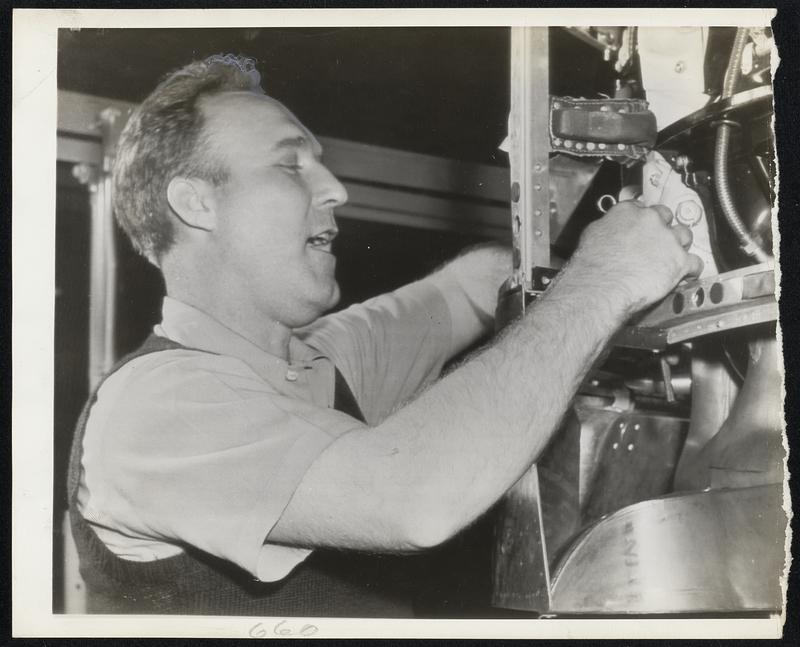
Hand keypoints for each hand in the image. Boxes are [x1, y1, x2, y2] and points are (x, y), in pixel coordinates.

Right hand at [568, 200, 702, 314]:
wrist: (601, 286)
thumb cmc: (592, 266)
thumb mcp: (592, 235)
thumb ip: (609, 227)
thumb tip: (611, 229)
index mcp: (627, 212)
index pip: (641, 207)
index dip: (642, 220)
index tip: (641, 227)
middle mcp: (650, 220)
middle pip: (666, 217)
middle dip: (662, 229)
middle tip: (656, 242)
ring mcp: (667, 240)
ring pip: (685, 235)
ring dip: (679, 245)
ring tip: (673, 257)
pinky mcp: (679, 261)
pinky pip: (695, 262)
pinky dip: (691, 270)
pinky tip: (686, 274)